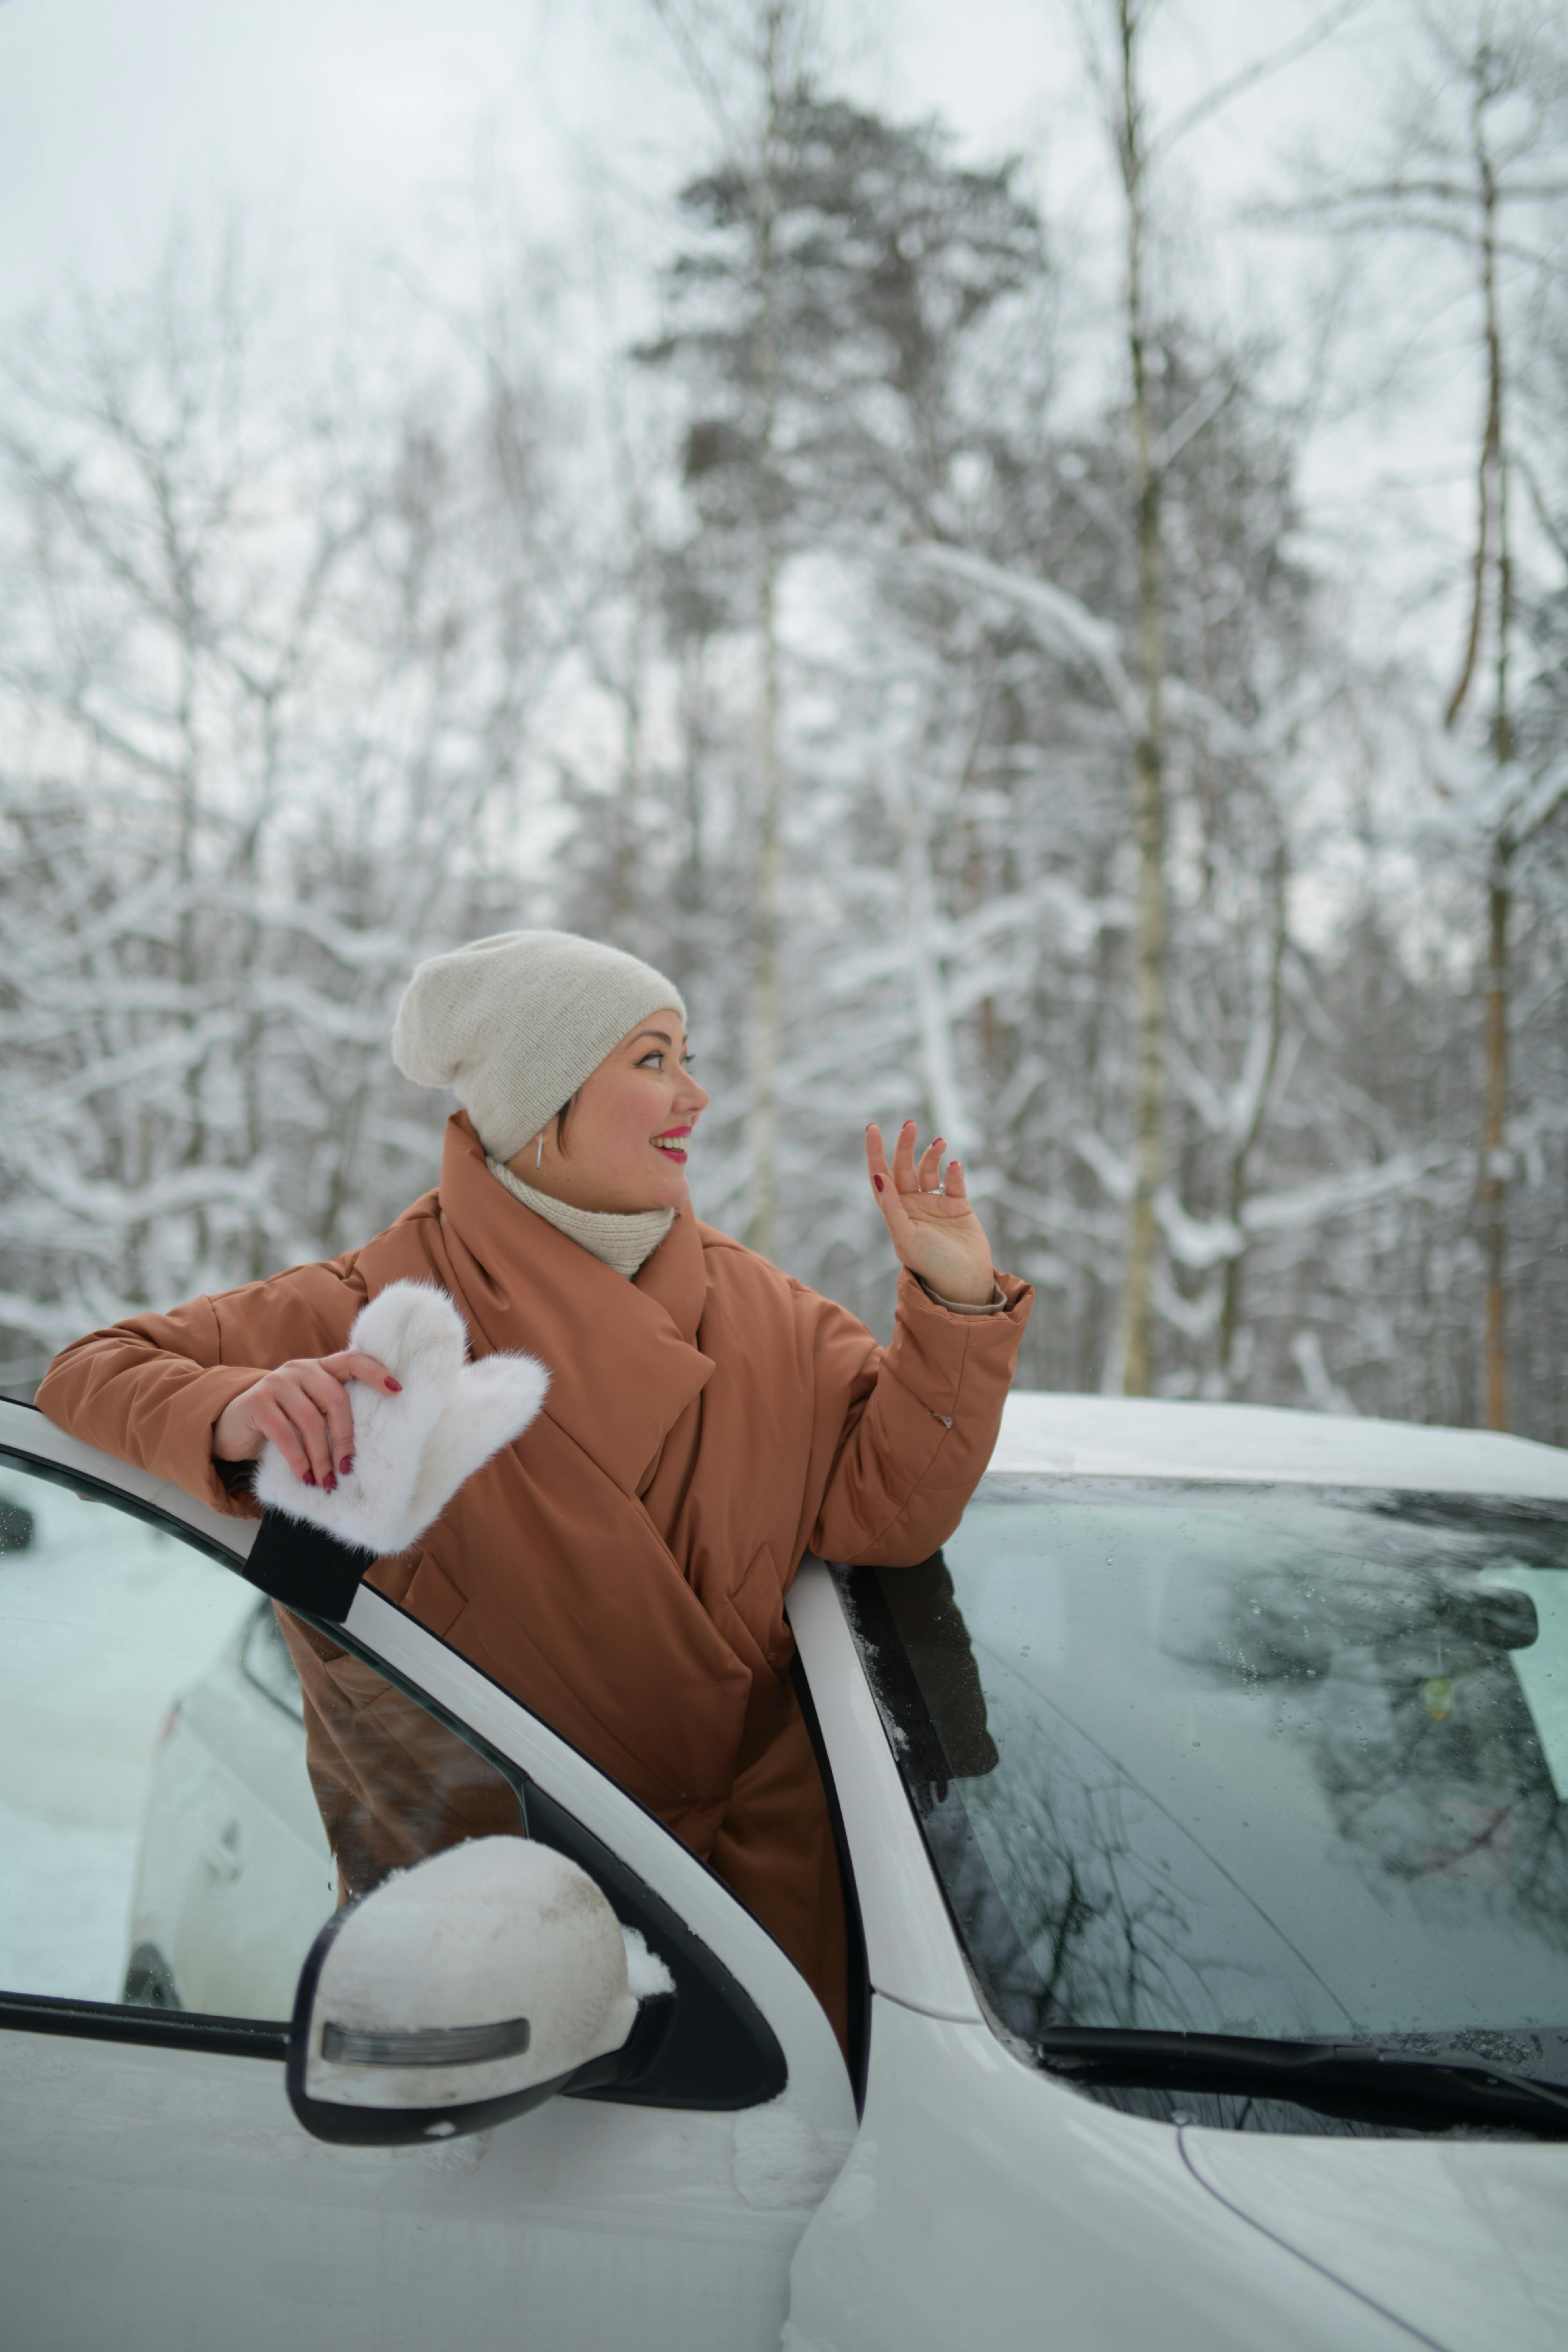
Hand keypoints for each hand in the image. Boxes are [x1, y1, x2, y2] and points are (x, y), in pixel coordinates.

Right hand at [212, 1351, 399, 1489]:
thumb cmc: (279, 1422)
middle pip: (336, 1400)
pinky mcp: (257, 1401)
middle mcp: (300, 1369)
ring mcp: (277, 1382)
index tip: (397, 1391)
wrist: (230, 1424)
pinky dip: (298, 1460)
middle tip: (348, 1468)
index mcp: (319, 1369)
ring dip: (321, 1456)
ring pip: (311, 1421)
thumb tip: (362, 1450)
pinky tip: (305, 1477)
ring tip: (326, 1481)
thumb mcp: (307, 1411)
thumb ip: (330, 1413)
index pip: (353, 1361)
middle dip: (345, 1438)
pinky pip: (285, 1434)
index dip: (376, 1372)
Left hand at [865, 1121, 995, 1306]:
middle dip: (905, 1145)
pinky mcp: (958, 1204)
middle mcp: (912, 1203)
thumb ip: (891, 1208)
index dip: (875, 1153)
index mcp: (894, 1211)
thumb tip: (879, 1177)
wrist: (964, 1282)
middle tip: (910, 1125)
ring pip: (929, 1169)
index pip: (880, 1176)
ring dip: (931, 1154)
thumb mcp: (905, 1238)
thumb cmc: (930, 1264)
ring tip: (939, 1143)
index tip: (872, 1128)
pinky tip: (954, 1165)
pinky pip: (953, 1181)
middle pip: (904, 1166)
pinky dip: (954, 1170)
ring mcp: (935, 1203)